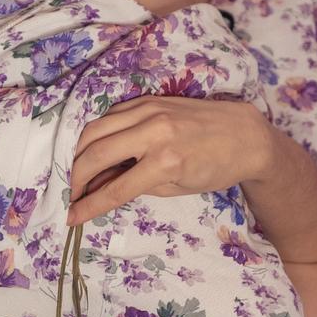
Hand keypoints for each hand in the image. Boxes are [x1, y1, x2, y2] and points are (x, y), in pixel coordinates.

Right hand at [66, 95, 273, 226]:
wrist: (245, 135)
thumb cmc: (216, 168)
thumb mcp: (177, 188)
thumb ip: (135, 187)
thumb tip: (99, 189)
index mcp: (165, 162)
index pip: (114, 189)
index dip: (88, 206)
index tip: (71, 217)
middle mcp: (154, 132)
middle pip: (96, 154)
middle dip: (77, 177)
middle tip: (73, 193)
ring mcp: (150, 111)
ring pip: (96, 128)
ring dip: (81, 152)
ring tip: (81, 172)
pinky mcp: (149, 99)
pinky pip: (111, 115)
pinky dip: (99, 133)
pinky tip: (99, 148)